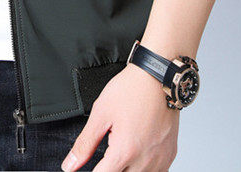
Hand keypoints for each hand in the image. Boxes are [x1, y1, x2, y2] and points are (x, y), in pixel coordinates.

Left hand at [61, 63, 178, 170]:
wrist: (157, 77)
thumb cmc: (131, 90)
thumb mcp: (100, 114)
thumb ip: (85, 143)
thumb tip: (70, 165)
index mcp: (125, 152)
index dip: (92, 171)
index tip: (90, 164)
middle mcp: (145, 161)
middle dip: (110, 166)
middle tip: (110, 146)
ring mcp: (160, 160)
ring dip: (127, 166)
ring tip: (124, 144)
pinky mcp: (170, 156)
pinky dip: (143, 166)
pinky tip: (137, 150)